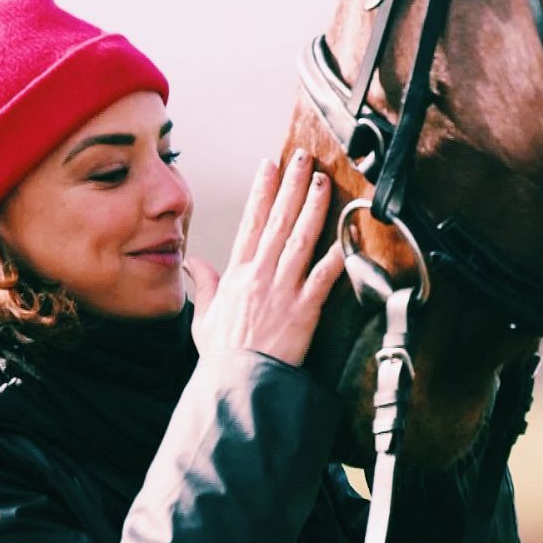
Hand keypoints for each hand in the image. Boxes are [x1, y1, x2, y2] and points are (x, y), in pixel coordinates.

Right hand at [185, 150, 345, 366]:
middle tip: (302, 157)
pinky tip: (347, 236)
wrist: (238, 384)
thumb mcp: (204, 317)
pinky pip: (323, 279)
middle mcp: (260, 275)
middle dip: (291, 185)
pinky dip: (336, 258)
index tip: (269, 166)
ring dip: (313, 207)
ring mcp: (283, 290)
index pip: (251, 222)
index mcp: (237, 274)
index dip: (261, 191)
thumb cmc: (223, 355)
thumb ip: (205, 285)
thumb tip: (195, 263)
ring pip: (301, 240)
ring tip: (323, 181)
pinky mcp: (304, 311)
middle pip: (279, 221)